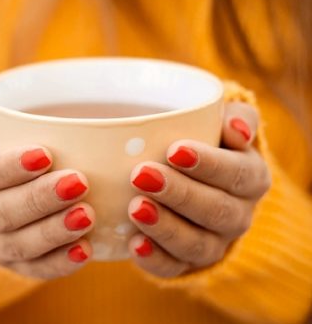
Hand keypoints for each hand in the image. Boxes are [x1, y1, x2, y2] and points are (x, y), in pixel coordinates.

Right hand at [0, 99, 94, 278]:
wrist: (17, 162)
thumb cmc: (1, 130)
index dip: (6, 168)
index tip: (45, 155)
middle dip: (38, 200)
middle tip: (78, 182)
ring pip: (16, 246)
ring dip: (53, 232)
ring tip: (86, 215)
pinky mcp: (13, 263)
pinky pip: (34, 270)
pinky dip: (60, 263)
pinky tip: (86, 249)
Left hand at [127, 101, 270, 276]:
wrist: (187, 174)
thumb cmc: (202, 138)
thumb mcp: (219, 120)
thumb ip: (235, 117)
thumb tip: (237, 128)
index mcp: (250, 177)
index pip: (238, 174)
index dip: (209, 164)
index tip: (174, 150)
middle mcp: (237, 214)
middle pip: (216, 210)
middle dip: (179, 194)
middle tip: (142, 175)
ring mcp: (212, 242)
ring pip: (196, 244)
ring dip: (165, 227)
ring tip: (135, 207)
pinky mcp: (184, 261)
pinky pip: (173, 267)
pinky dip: (154, 259)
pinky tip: (133, 243)